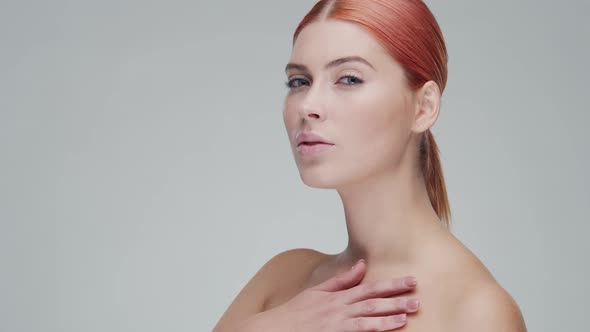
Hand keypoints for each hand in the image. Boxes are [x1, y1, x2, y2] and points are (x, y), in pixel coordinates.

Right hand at [246, 259, 418, 331]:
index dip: (391, 285)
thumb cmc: (295, 313)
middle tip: (418, 298)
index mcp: (337, 296)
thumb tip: (362, 265)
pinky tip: (386, 331)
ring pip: (366, 319)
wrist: (274, 329)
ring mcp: (336, 324)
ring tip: (407, 316)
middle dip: (396, 299)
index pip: (369, 288)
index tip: (410, 281)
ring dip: (387, 317)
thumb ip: (341, 280)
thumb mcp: (317, 291)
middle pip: (372, 302)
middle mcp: (339, 308)